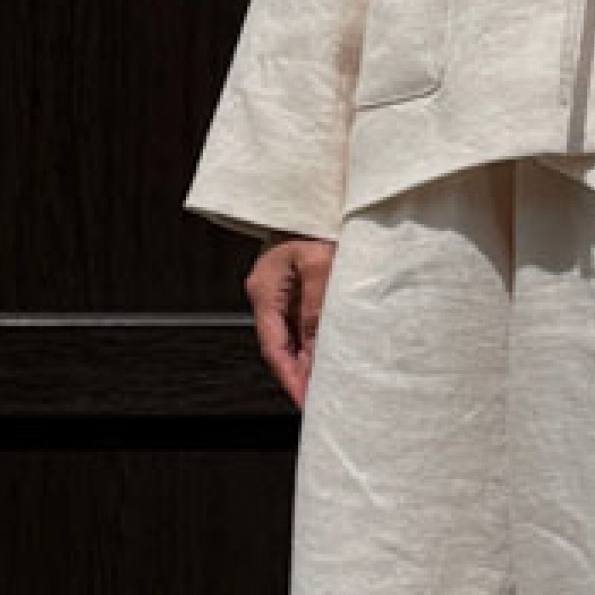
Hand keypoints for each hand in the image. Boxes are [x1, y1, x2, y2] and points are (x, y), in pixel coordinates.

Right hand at [245, 233, 336, 410]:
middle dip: (299, 374)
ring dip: (308, 359)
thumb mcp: (320, 263)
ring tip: (327, 384)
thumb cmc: (316, 220)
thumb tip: (315, 346)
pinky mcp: (295, 287)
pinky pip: (301, 322)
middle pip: (280, 346)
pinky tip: (329, 353)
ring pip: (292, 336)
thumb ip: (317, 306)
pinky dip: (314, 340)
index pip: (274, 346)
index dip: (290, 376)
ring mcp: (280, 291)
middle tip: (318, 400)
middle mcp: (267, 294)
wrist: (318, 194)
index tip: (304, 399)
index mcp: (264, 290)